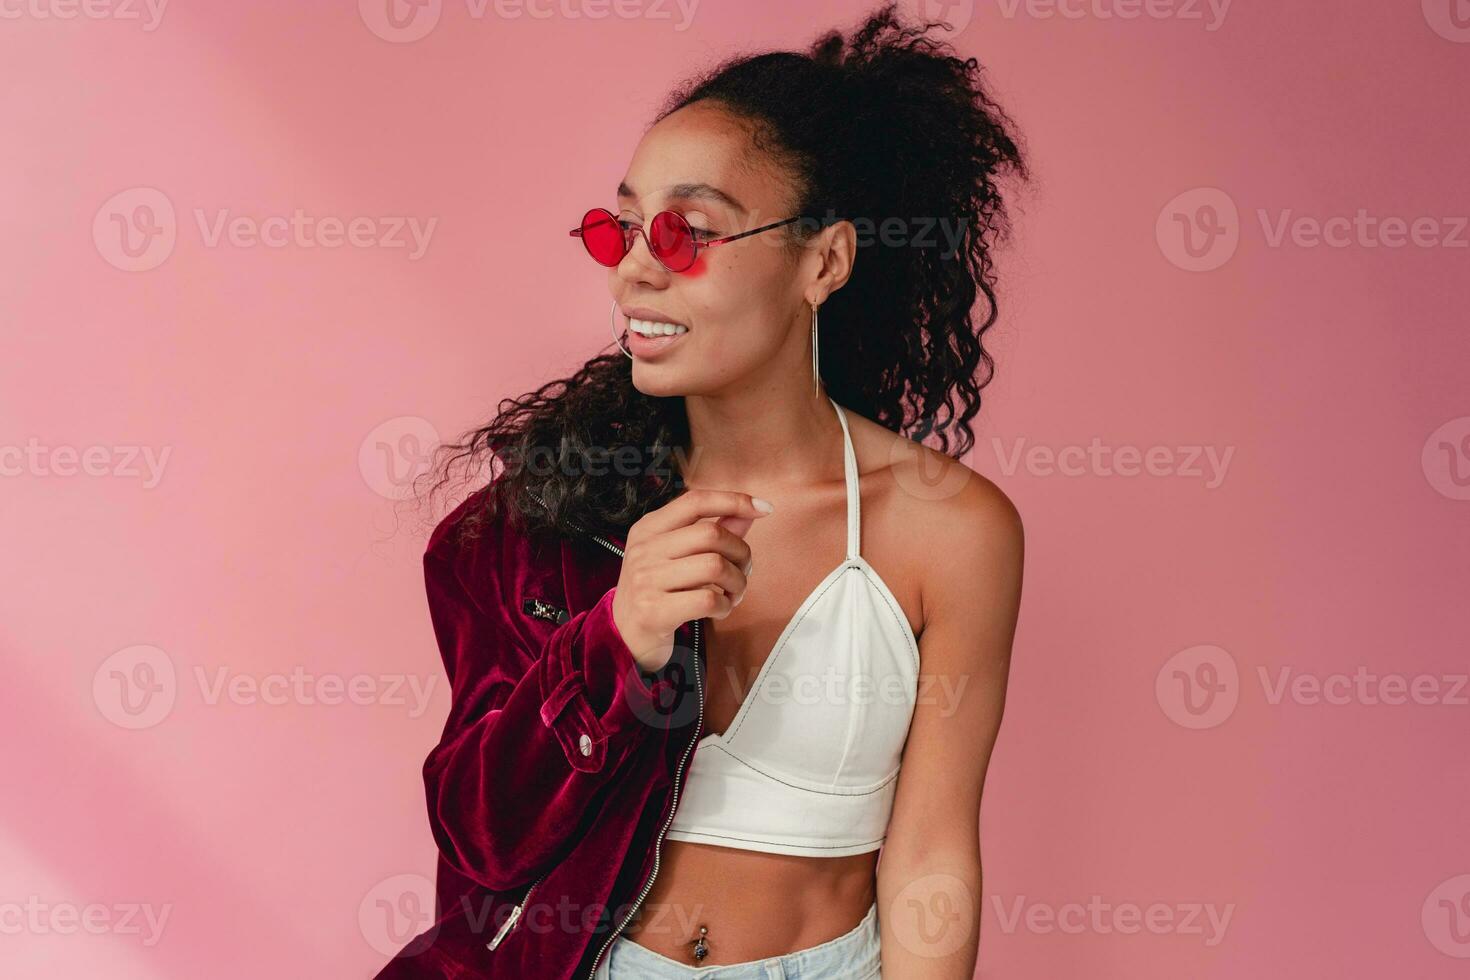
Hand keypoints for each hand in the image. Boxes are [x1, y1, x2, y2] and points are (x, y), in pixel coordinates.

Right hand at [611, 489, 771, 670]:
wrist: (623, 633)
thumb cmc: (659, 589)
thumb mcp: (677, 554)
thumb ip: (713, 531)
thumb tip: (751, 510)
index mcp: (649, 527)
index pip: (695, 501)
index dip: (733, 500)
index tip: (763, 509)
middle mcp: (644, 549)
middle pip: (712, 534)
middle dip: (741, 553)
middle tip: (743, 571)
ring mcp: (646, 579)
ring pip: (715, 566)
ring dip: (737, 582)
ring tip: (733, 593)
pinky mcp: (653, 611)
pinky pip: (708, 600)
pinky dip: (725, 605)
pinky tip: (719, 609)